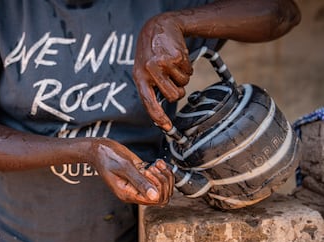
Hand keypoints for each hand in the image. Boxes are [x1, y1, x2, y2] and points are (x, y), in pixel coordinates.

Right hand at [91, 138, 173, 205]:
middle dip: (162, 181)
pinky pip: (159, 179)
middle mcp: (135, 191)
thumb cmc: (107, 157)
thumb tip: (154, 196)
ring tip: (155, 164)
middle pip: (161, 196)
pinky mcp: (142, 176)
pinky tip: (157, 162)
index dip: (157, 186)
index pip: (154, 200)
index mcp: (128, 194)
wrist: (101, 149)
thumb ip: (139, 181)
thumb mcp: (124, 167)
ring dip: (163, 175)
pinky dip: (162, 170)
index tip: (149, 172)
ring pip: (163, 188)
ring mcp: (139, 184)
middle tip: (153, 168)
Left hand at [133, 12, 192, 131]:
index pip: (149, 103)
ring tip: (171, 65)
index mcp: (139, 78)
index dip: (159, 117)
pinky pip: (188, 72)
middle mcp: (149, 72)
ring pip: (183, 84)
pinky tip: (177, 57)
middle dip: (178, 91)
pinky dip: (187, 67)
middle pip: (174, 96)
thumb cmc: (150, 52)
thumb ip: (148, 87)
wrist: (159, 27)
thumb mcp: (142, 69)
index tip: (167, 128)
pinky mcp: (176, 57)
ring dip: (181, 77)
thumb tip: (157, 113)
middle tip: (172, 80)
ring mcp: (163, 64)